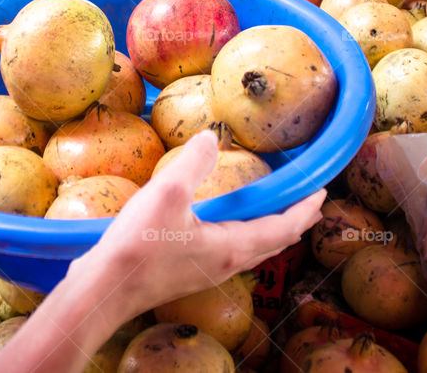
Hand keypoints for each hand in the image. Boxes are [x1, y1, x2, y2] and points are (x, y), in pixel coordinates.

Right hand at [71, 130, 326, 317]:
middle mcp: (227, 262)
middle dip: (293, 221)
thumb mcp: (168, 194)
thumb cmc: (139, 246)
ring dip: (269, 230)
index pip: (284, 227)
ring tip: (272, 211)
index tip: (321, 191)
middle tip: (307, 202)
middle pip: (273, 241)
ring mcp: (207, 271)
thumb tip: (211, 137)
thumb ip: (193, 162)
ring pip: (251, 249)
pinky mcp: (187, 273)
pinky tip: (223, 224)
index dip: (305, 209)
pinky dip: (243, 234)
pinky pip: (229, 251)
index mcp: (233, 245)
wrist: (105, 289)